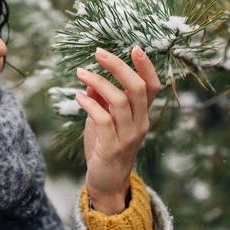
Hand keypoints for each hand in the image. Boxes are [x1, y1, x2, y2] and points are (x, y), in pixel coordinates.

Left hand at [75, 47, 159, 214]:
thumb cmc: (105, 147)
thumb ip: (101, 100)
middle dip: (118, 67)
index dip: (146, 66)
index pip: (152, 86)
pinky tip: (77, 96)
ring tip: (80, 73)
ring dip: (98, 82)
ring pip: (119, 101)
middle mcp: (140, 123)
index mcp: (142, 115)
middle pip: (137, 88)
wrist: (105, 183)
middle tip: (98, 53)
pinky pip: (103, 119)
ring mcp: (127, 136)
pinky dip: (89, 104)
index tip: (134, 47)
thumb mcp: (104, 120)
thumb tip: (91, 79)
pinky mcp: (112, 147)